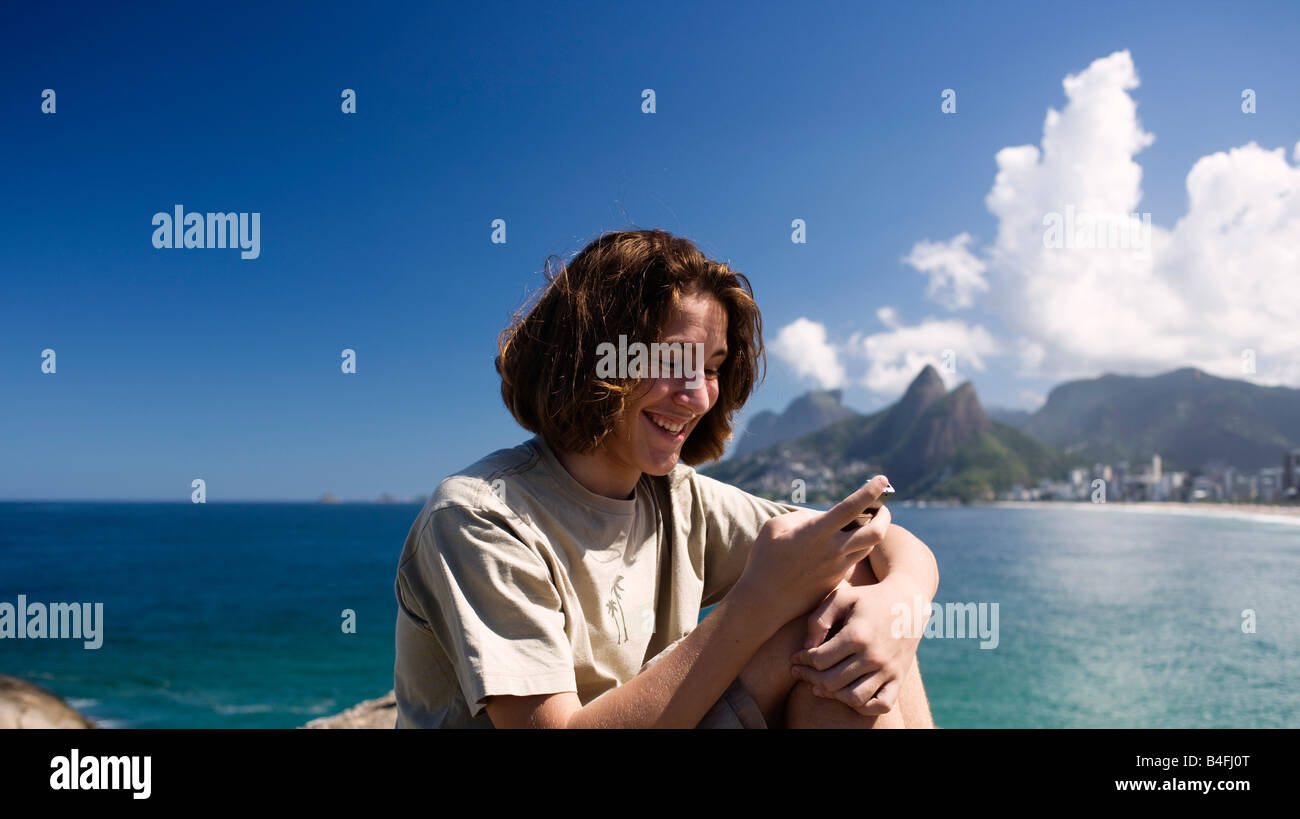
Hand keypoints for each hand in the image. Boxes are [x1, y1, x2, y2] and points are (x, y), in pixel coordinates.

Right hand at [732, 476, 893, 629]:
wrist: (765, 601)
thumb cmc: (765, 560)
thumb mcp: (775, 527)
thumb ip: (802, 516)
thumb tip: (821, 517)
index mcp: (817, 533)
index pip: (851, 508)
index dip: (869, 491)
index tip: (882, 479)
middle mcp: (833, 551)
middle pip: (876, 532)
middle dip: (884, 516)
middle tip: (881, 507)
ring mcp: (837, 568)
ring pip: (868, 547)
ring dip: (872, 532)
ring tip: (865, 522)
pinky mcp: (836, 581)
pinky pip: (854, 560)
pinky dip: (855, 547)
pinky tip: (843, 543)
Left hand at [789, 571, 928, 716]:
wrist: (908, 602)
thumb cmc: (869, 599)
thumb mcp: (842, 597)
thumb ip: (819, 619)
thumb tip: (807, 648)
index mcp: (858, 635)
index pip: (820, 660)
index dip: (802, 660)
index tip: (796, 657)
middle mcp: (874, 656)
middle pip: (832, 681)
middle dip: (809, 677)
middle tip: (801, 672)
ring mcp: (888, 670)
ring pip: (853, 698)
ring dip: (832, 694)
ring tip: (820, 684)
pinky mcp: (899, 678)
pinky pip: (881, 705)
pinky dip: (863, 706)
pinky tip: (848, 694)